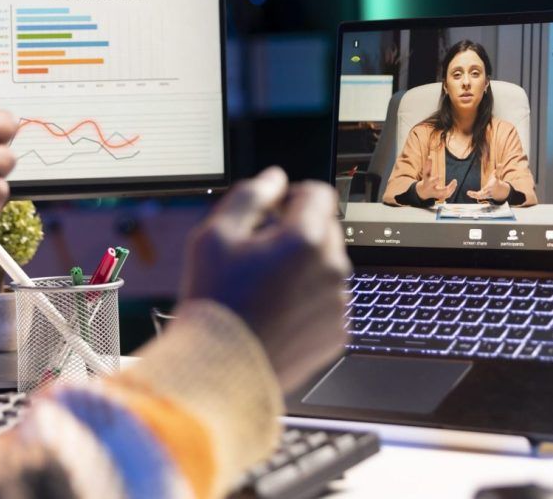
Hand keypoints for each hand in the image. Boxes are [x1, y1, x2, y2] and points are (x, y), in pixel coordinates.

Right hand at [181, 166, 350, 392]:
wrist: (221, 373)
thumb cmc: (215, 304)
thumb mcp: (215, 235)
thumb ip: (251, 195)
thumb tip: (274, 179)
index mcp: (306, 238)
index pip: (319, 193)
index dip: (293, 195)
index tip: (275, 211)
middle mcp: (331, 267)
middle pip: (324, 228)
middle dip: (297, 231)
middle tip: (260, 253)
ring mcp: (337, 302)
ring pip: (326, 266)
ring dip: (304, 266)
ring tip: (264, 288)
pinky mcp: (337, 331)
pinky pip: (327, 301)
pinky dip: (308, 300)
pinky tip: (276, 312)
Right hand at [415, 158, 456, 201]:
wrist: (424, 192)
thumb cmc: (426, 180)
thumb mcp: (425, 173)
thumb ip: (427, 166)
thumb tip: (429, 156)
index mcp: (428, 184)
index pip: (432, 182)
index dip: (436, 180)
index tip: (440, 177)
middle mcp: (433, 191)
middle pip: (440, 191)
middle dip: (445, 189)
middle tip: (453, 182)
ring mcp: (437, 195)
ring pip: (445, 194)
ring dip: (451, 188)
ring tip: (455, 181)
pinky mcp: (441, 197)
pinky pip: (447, 195)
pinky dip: (452, 190)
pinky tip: (454, 185)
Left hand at [467, 163, 509, 202]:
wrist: (499, 191)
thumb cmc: (496, 182)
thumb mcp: (497, 176)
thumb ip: (498, 170)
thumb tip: (500, 164)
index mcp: (491, 187)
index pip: (489, 187)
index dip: (487, 188)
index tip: (484, 189)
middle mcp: (489, 192)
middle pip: (484, 194)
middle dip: (478, 194)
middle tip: (472, 193)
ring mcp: (486, 194)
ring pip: (480, 196)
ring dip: (474, 195)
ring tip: (468, 193)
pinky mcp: (483, 195)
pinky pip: (478, 196)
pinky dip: (473, 195)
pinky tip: (468, 193)